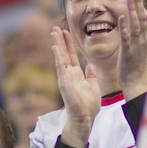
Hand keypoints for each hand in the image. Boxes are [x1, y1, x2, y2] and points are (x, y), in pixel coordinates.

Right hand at [51, 27, 99, 147]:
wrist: (85, 120)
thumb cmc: (88, 106)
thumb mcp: (93, 87)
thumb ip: (91, 76)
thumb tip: (90, 66)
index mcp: (76, 75)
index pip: (71, 56)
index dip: (69, 44)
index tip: (66, 32)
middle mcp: (69, 75)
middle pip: (64, 54)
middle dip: (60, 40)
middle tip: (56, 28)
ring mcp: (65, 78)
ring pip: (60, 57)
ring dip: (57, 44)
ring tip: (53, 32)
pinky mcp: (64, 83)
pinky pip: (60, 67)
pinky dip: (58, 56)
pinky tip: (55, 47)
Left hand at [116, 0, 146, 100]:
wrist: (136, 84)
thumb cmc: (135, 67)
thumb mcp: (139, 49)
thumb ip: (139, 37)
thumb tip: (139, 27)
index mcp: (144, 39)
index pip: (144, 19)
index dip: (140, 6)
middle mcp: (142, 40)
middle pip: (141, 18)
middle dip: (137, 3)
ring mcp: (136, 45)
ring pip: (135, 25)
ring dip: (132, 11)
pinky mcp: (128, 52)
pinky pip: (126, 38)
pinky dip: (124, 27)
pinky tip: (121, 17)